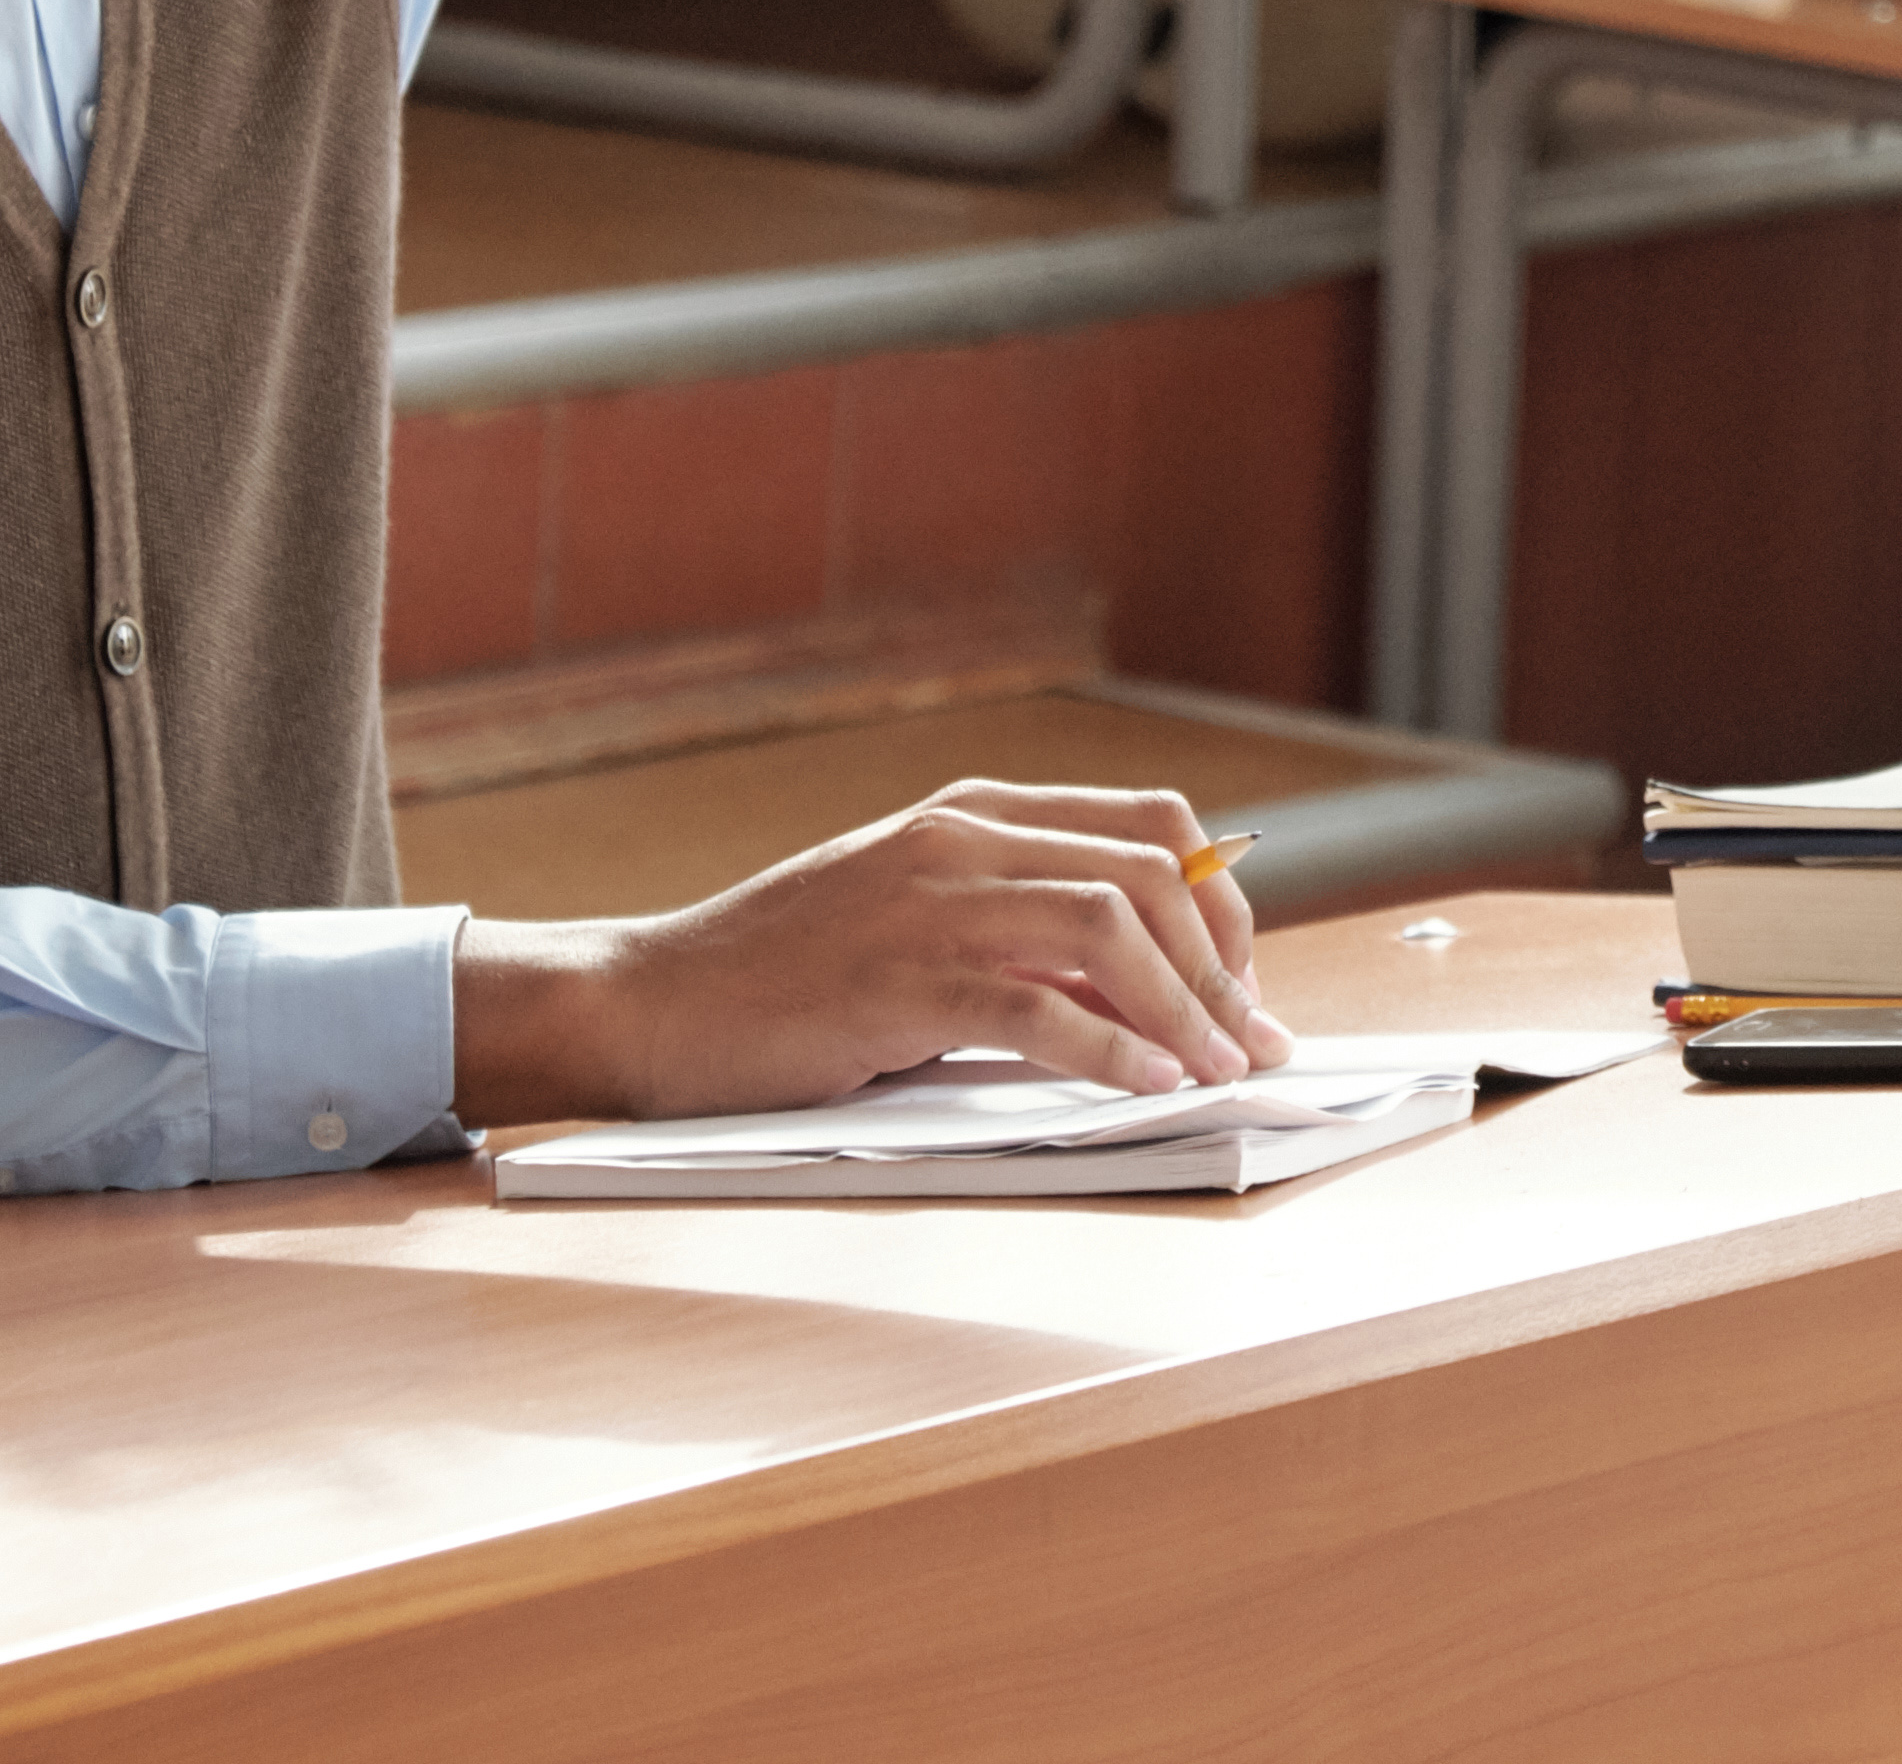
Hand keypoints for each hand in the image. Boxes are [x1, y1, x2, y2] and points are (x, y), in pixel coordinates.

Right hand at [451, 779, 1289, 1123]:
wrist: (649, 1002)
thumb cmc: (788, 976)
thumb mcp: (919, 923)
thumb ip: (1024, 938)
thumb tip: (1150, 989)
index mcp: (974, 814)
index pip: (1148, 823)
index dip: (1218, 899)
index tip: (1244, 979)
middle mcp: (958, 839)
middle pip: (1146, 873)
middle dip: (1221, 966)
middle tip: (1252, 1041)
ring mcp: (925, 904)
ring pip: (1106, 928)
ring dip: (1182, 1008)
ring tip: (1213, 1070)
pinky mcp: (893, 983)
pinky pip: (1033, 1007)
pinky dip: (1107, 1051)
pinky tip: (1142, 1088)